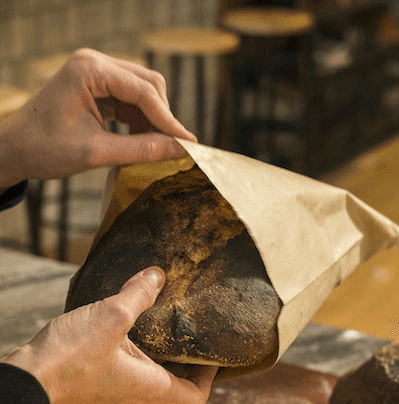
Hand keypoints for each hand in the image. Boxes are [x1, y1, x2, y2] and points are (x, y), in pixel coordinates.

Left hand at [0, 48, 196, 187]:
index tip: (188, 144)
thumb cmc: (44, 149)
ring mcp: (94, 71)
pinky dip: (139, 118)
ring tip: (155, 146)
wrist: (12, 150)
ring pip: (143, 90)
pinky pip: (130, 97)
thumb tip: (180, 150)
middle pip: (149, 84)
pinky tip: (140, 139)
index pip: (144, 92)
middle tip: (173, 146)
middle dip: (162, 116)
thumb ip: (143, 150)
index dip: (169, 120)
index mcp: (90, 70)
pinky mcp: (95, 84)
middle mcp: (94, 63)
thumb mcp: (97, 153)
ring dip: (152, 118)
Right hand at [0, 267, 215, 403]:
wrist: (21, 382)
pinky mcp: (90, 387)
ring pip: (144, 376)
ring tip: (158, 321)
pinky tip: (120, 325)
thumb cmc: (69, 358)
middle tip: (190, 330)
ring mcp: (110, 395)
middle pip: (172, 384)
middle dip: (184, 359)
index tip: (214, 355)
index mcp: (149, 389)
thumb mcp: (111, 316)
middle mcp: (133, 397)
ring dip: (154, 353)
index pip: (194, 397)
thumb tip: (159, 275)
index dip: (209, 377)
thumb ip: (139, 295)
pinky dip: (129, 352)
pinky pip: (120, 371)